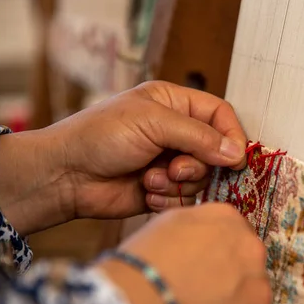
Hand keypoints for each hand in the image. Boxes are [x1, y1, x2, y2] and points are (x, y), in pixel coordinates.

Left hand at [0, 81, 246, 234]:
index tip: (237, 158)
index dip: (233, 135)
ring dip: (179, 184)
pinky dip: (169, 199)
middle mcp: (176, 132)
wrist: (65, 176)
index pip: (220, 115)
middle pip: (215, 151)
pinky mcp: (163, 189)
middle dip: (197, 164)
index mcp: (175, 104)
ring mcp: (170, 162)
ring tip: (150, 180)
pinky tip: (146, 193)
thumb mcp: (153, 123)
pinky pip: (186, 198)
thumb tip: (238, 153)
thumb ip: (199, 136)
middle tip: (177, 169)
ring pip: (202, 178)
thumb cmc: (103, 136)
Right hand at [98, 203, 271, 303]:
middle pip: (246, 263)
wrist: (142, 303)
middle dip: (230, 276)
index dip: (217, 252)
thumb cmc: (145, 264)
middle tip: (202, 292)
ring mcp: (257, 285)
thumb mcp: (167, 223)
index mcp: (227, 220)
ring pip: (252, 295)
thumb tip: (201, 237)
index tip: (205, 266)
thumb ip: (196, 225)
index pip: (233, 232)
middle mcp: (250, 248)